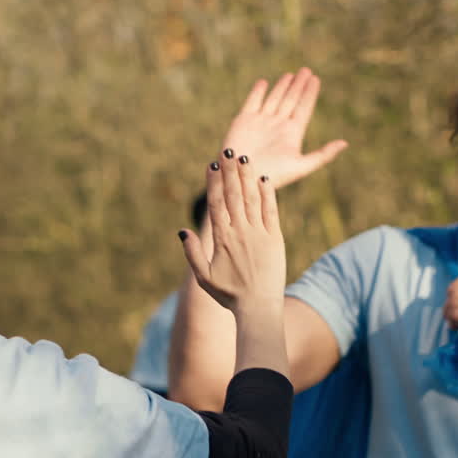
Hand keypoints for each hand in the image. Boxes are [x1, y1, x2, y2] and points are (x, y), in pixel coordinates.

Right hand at [180, 149, 285, 316]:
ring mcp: (259, 234)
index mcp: (222, 239)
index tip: (212, 164)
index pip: (217, 204)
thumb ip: (192, 253)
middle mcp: (240, 232)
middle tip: (228, 150)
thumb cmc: (229, 295)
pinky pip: (271, 211)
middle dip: (230, 171)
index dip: (214, 182)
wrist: (258, 307)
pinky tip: (264, 179)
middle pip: (234, 195)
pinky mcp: (275, 238)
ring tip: (244, 158)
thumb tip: (182, 231)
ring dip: (247, 177)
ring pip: (252, 199)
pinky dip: (268, 194)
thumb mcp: (203, 277)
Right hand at [222, 68, 347, 188]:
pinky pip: (252, 102)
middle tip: (306, 71)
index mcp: (292, 134)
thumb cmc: (272, 176)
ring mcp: (260, 122)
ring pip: (274, 99)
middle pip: (291, 100)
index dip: (310, 94)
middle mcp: (277, 126)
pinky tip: (263, 83)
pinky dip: (258, 92)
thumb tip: (344, 143)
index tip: (316, 79)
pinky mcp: (243, 121)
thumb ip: (323, 155)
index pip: (303, 108)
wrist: (242, 178)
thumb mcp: (301, 166)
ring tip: (290, 75)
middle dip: (298, 86)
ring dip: (282, 86)